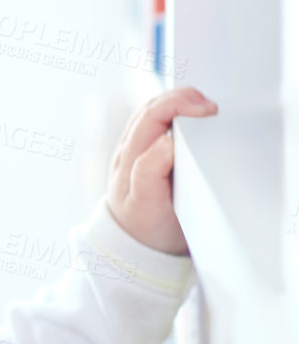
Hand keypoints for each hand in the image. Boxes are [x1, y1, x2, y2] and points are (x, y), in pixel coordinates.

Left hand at [106, 86, 218, 254]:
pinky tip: (197, 119)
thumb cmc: (144, 227)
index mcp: (130, 158)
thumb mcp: (146, 207)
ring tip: (207, 108)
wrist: (139, 244)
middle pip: (153, 107)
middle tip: (213, 108)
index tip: (208, 111)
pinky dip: (179, 114)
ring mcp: (138, 149)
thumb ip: (149, 174)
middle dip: (183, 99)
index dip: (178, 104)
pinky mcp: (148, 152)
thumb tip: (166, 141)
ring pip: (156, 111)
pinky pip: (160, 123)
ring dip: (181, 103)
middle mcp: (131, 148)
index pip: (151, 116)